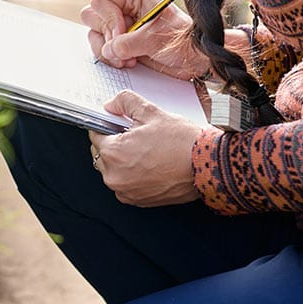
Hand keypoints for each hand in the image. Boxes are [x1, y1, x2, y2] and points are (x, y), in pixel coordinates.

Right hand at [80, 0, 207, 78]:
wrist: (192, 59)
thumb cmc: (182, 41)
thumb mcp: (156, 39)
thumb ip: (129, 43)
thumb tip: (108, 50)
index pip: (101, 2)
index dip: (109, 20)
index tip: (122, 34)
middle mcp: (122, 7)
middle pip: (91, 17)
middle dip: (106, 37)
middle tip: (123, 49)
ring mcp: (119, 25)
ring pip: (93, 35)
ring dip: (108, 51)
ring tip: (129, 59)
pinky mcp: (118, 42)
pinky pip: (101, 49)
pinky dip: (111, 58)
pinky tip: (129, 62)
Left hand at [89, 90, 206, 206]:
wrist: (207, 166)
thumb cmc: (181, 141)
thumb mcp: (151, 112)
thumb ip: (124, 102)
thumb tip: (111, 105)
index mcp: (113, 153)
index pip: (95, 135)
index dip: (106, 126)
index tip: (116, 124)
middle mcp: (114, 176)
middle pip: (101, 154)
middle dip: (113, 144)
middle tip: (134, 136)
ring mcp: (126, 191)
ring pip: (112, 171)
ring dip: (121, 161)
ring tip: (145, 150)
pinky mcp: (138, 201)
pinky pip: (125, 185)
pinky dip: (131, 175)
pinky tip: (149, 164)